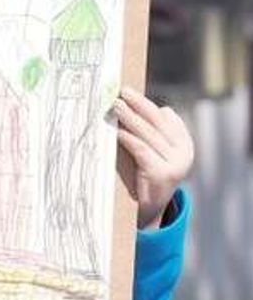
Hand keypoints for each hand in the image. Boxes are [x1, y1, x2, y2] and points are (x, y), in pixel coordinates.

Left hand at [114, 88, 193, 229]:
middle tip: (120, 92)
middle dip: (137, 105)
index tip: (128, 91)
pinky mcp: (162, 173)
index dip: (145, 103)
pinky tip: (116, 130)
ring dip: (130, 118)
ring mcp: (176, 163)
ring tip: (115, 106)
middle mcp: (184, 152)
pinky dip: (128, 138)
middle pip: (157, 122)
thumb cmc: (144, 175)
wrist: (148, 209)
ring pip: (148, 134)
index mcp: (184, 143)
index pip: (164, 117)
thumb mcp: (150, 151)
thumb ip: (148, 132)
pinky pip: (142, 149)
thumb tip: (135, 105)